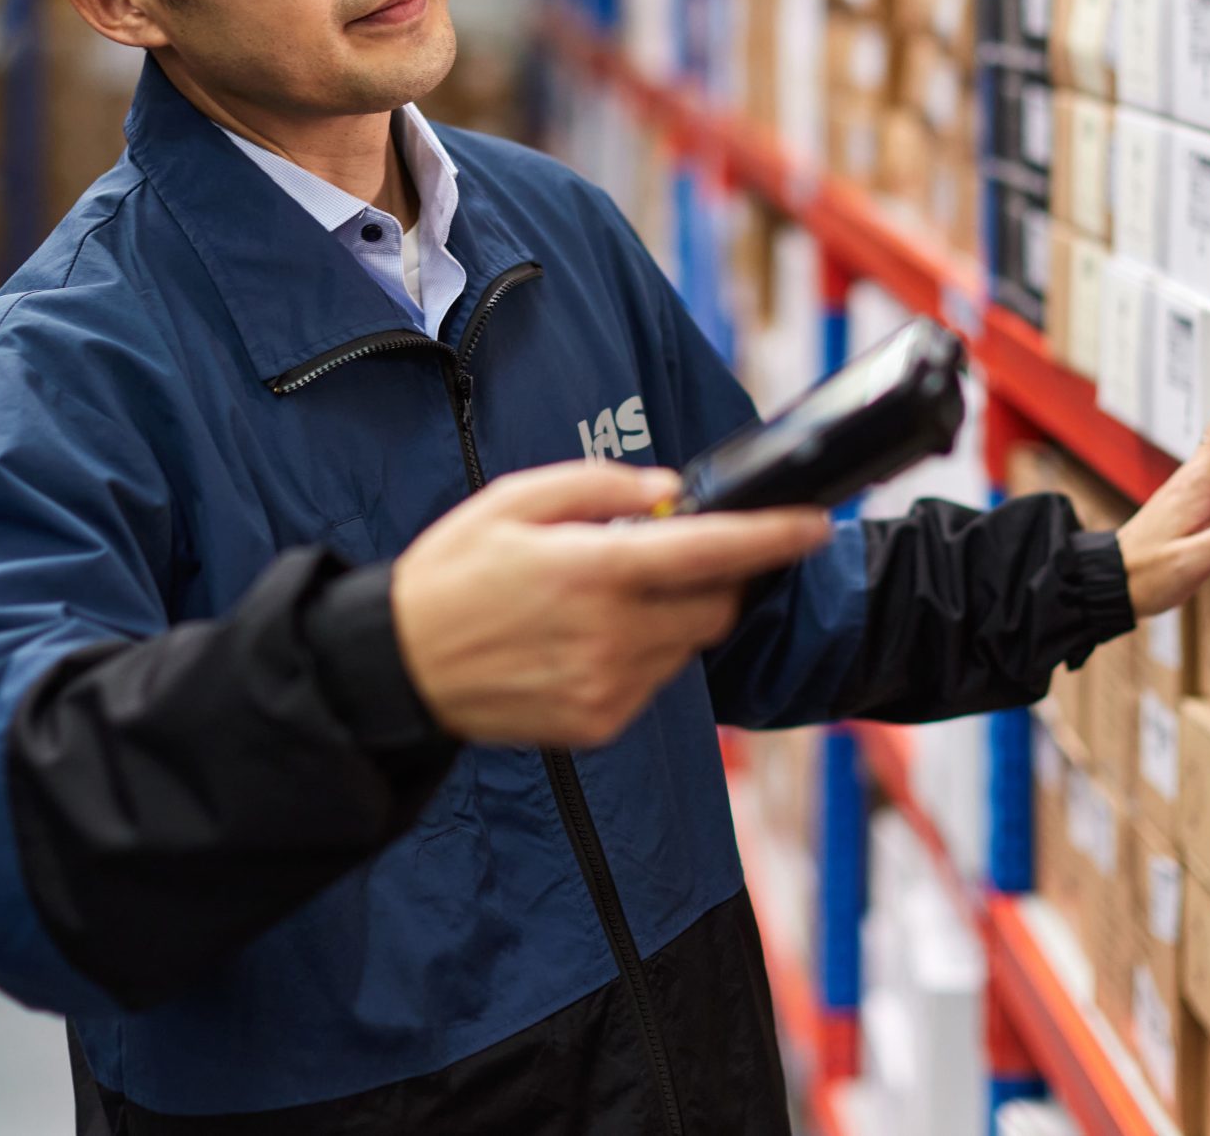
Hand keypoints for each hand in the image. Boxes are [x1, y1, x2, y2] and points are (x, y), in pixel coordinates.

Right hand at [390, 461, 831, 747]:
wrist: (395, 669)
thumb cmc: (452, 574)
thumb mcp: (513, 500)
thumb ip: (599, 487)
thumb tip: (669, 493)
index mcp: (591, 571)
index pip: (710, 552)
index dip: (773, 539)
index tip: (814, 524)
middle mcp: (609, 636)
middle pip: (715, 606)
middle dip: (715, 577)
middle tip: (675, 555)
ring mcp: (607, 688)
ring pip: (687, 646)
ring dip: (674, 616)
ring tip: (607, 600)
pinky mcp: (599, 724)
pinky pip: (654, 681)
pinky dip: (643, 653)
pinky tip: (587, 639)